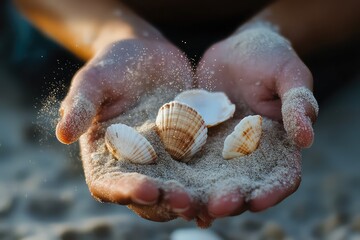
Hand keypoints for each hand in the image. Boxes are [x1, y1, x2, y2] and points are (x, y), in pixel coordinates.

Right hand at [56, 38, 198, 221]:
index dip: (125, 190)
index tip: (145, 188)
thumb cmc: (112, 66)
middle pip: (149, 196)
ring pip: (179, 189)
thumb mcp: (93, 81)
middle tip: (184, 201)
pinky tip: (232, 187)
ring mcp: (166, 160)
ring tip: (211, 202)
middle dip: (165, 201)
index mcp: (107, 157)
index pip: (111, 184)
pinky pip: (203, 170)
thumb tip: (61, 134)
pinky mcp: (191, 149)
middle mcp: (137, 165)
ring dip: (194, 199)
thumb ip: (80, 106)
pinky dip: (214, 183)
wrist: (146, 54)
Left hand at [196, 24, 317, 223]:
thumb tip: (307, 138)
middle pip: (244, 186)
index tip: (257, 201)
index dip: (272, 192)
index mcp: (279, 144)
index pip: (281, 176)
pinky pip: (190, 161)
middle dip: (232, 199)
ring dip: (203, 195)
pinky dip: (183, 176)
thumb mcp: (288, 74)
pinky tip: (169, 186)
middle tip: (216, 207)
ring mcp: (222, 150)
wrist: (236, 50)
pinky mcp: (199, 141)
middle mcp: (250, 154)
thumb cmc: (269, 57)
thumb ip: (298, 103)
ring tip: (188, 204)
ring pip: (214, 180)